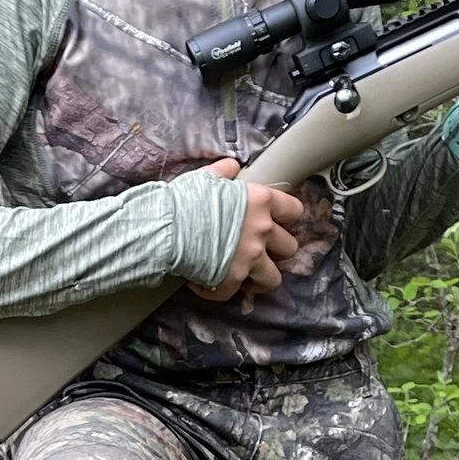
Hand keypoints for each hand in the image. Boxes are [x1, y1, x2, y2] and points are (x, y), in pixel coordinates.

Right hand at [189, 161, 306, 301]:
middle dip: (275, 250)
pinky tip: (206, 282)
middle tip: (257, 249)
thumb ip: (223, 173)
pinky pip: (233, 292)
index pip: (294, 210)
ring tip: (243, 275)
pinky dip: (219, 289)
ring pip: (272, 278)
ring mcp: (249, 258)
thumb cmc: (183, 199)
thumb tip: (232, 166)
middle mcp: (261, 231)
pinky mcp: (232, 279)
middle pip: (289, 248)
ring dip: (259, 278)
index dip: (286, 218)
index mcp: (260, 202)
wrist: (164, 227)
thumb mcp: (205, 177)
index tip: (275, 222)